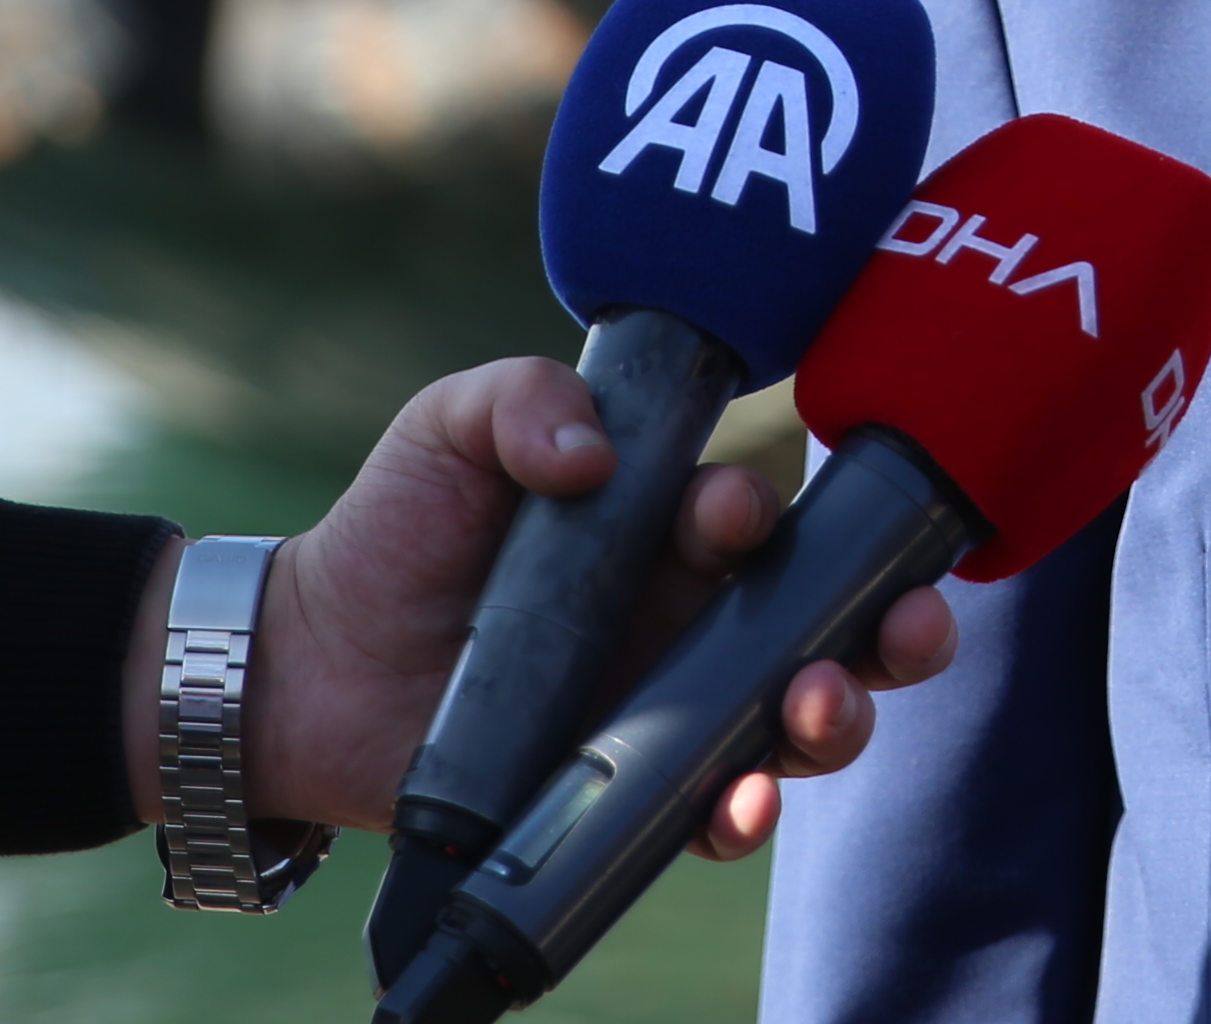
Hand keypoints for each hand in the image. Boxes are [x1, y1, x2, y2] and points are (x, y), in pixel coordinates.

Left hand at [117, 356, 959, 854]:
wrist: (308, 667)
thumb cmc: (395, 530)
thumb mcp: (450, 427)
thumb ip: (522, 398)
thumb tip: (597, 455)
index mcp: (670, 529)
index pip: (768, 521)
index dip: (779, 517)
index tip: (730, 518)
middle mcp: (692, 618)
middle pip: (833, 621)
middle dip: (895, 623)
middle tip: (902, 627)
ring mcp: (665, 710)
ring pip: (797, 720)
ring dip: (838, 718)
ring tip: (815, 713)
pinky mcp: (625, 795)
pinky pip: (712, 811)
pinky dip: (744, 812)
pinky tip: (737, 802)